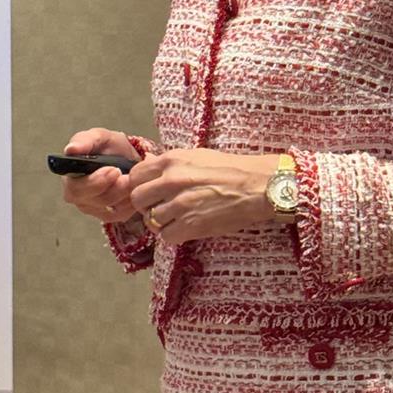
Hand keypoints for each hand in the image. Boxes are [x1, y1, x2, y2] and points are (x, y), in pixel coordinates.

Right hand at [59, 128, 139, 223]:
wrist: (126, 159)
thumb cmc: (108, 148)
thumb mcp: (99, 137)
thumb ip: (85, 141)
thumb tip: (71, 149)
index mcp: (69, 176)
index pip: (75, 188)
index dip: (95, 182)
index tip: (113, 170)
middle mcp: (77, 196)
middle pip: (95, 201)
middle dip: (115, 188)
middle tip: (127, 174)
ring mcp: (91, 208)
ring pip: (110, 209)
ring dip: (125, 193)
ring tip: (132, 178)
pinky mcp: (107, 216)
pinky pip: (121, 214)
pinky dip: (131, 201)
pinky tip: (132, 187)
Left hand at [129, 147, 280, 243]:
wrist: (257, 186)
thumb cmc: (230, 169)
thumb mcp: (197, 156)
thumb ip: (169, 163)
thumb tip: (147, 164)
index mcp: (172, 161)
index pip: (135, 175)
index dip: (140, 185)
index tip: (149, 191)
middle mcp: (171, 181)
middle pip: (137, 199)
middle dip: (146, 205)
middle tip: (160, 207)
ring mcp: (180, 204)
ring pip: (150, 220)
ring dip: (161, 222)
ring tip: (176, 218)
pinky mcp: (191, 225)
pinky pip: (166, 236)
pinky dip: (173, 235)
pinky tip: (185, 228)